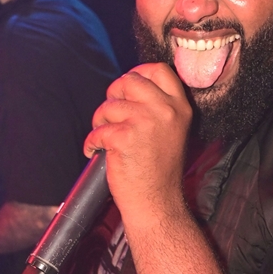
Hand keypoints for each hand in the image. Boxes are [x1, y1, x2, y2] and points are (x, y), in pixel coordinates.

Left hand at [85, 64, 191, 230]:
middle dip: (114, 96)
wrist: (157, 203)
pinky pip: (98, 129)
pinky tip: (98, 151)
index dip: (138, 73)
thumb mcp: (172, 131)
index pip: (159, 70)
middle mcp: (166, 111)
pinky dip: (92, 142)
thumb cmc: (160, 171)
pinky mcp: (125, 136)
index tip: (127, 88)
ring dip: (100, 121)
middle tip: (112, 115)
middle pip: (129, 80)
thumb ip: (159, 107)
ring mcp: (146, 122)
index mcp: (180, 107)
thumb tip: (130, 85)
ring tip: (106, 139)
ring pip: (109, 105)